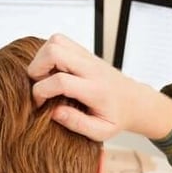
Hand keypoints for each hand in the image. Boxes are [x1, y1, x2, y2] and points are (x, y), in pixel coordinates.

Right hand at [28, 34, 171, 140]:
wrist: (134, 101)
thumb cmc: (116, 117)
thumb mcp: (101, 131)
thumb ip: (77, 124)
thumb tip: (54, 112)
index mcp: (95, 90)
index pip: (61, 81)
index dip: (41, 91)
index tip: (39, 104)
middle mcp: (91, 69)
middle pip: (54, 51)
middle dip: (36, 68)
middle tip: (39, 86)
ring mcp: (88, 57)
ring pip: (56, 41)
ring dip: (42, 58)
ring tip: (45, 78)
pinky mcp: (85, 52)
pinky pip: (61, 41)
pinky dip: (49, 54)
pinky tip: (52, 72)